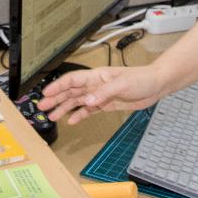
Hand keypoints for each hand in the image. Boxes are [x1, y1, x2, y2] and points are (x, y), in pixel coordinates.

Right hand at [35, 65, 166, 124]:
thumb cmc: (141, 79)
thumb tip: (87, 101)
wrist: (156, 85)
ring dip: (64, 108)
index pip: (72, 80)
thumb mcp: (122, 84)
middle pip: (70, 92)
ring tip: (52, 116)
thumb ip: (103, 93)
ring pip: (77, 102)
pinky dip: (79, 115)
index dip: (58, 86)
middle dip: (55, 98)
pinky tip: (71, 121)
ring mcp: (100, 95)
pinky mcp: (106, 105)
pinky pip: (89, 111)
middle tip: (42, 107)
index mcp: (96, 76)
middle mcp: (95, 85)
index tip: (46, 93)